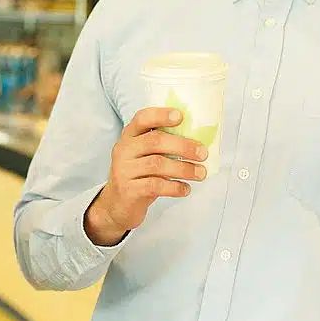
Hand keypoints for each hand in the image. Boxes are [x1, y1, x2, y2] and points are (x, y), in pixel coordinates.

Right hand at [85, 107, 206, 245]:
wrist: (117, 205)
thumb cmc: (139, 175)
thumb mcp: (145, 155)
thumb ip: (163, 145)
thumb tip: (199, 140)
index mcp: (129, 136)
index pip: (142, 118)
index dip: (160, 115)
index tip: (180, 116)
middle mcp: (124, 150)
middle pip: (154, 141)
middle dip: (183, 146)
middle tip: (203, 153)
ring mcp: (124, 170)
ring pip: (157, 164)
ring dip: (184, 168)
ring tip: (200, 173)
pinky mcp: (128, 190)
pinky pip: (155, 185)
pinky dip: (175, 187)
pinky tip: (186, 189)